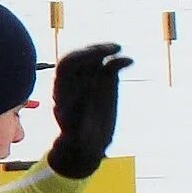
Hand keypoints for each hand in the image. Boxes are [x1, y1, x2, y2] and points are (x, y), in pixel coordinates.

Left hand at [47, 43, 128, 179]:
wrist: (86, 144)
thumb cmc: (77, 138)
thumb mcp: (74, 128)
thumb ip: (78, 112)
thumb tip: (86, 91)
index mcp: (62, 89)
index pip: (66, 65)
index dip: (78, 58)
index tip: (90, 60)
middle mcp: (74, 81)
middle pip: (80, 57)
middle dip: (92, 51)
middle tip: (108, 49)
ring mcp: (90, 79)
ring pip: (94, 59)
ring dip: (104, 50)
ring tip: (117, 48)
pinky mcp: (105, 82)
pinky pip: (110, 67)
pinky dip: (119, 61)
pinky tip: (129, 61)